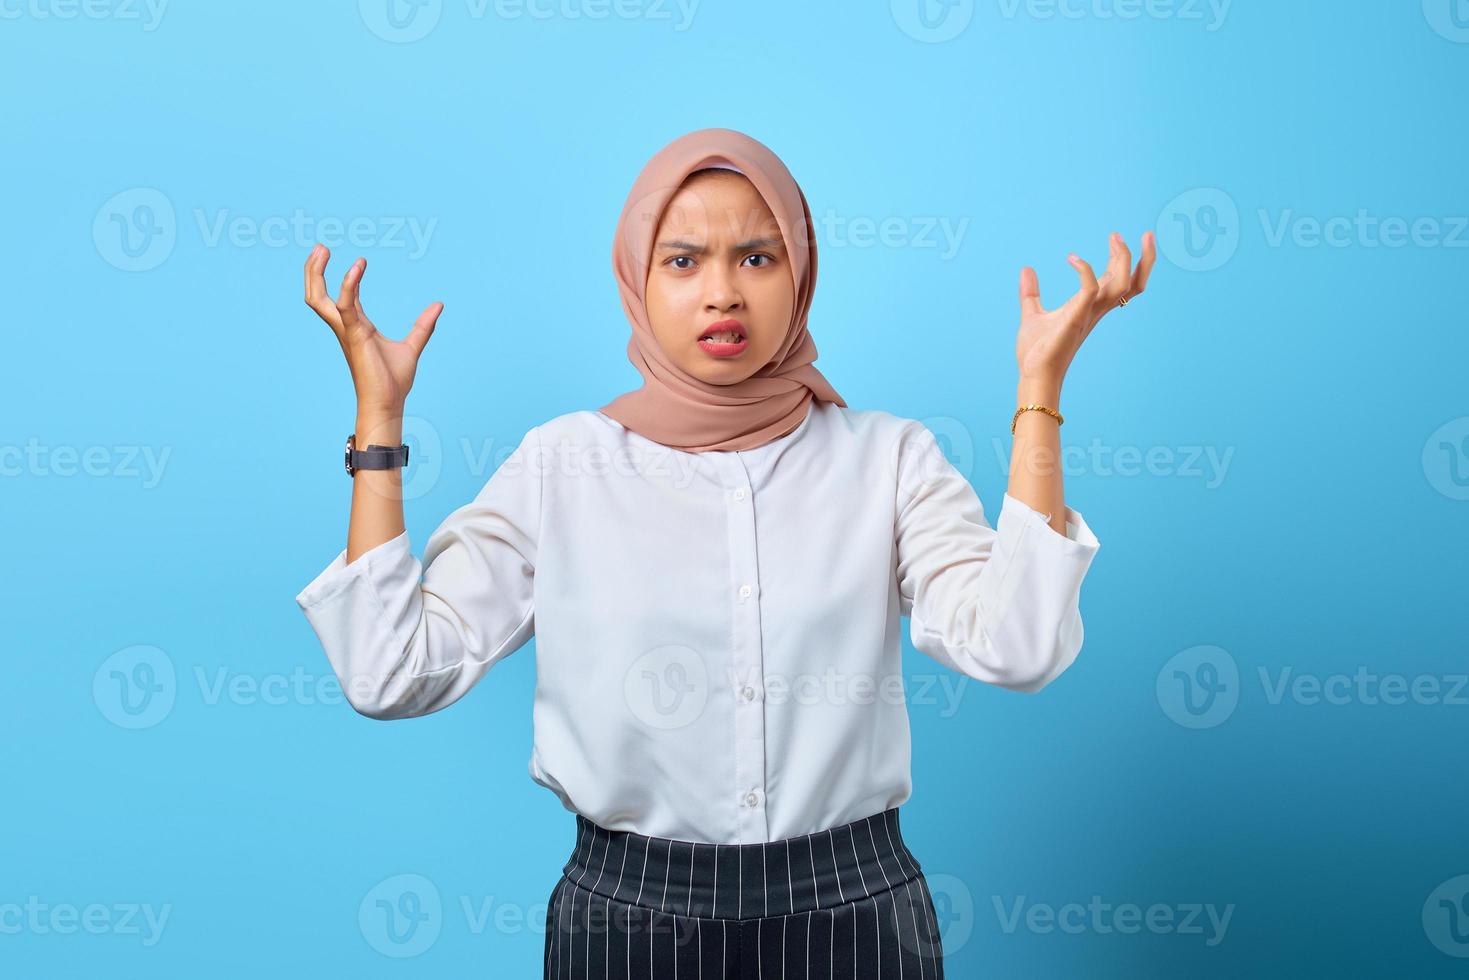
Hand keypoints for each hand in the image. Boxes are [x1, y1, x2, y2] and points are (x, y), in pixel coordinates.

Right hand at [303, 243, 442, 414]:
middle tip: (320, 247)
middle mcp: (346, 327)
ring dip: (316, 273)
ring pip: (318, 299)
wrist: (388, 403)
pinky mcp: (354, 335)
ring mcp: (347, 330)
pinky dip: (349, 284)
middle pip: (317, 296)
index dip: (346, 278)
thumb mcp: (412, 347)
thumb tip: (438, 306)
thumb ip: (423, 326)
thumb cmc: (394, 381)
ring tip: (322, 249)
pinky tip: (358, 266)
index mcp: (356, 327)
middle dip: (313, 271)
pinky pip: (345, 305)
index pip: (342, 297)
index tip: (356, 259)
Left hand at [1015, 231, 1155, 386]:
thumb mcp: (1033, 313)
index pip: (1122, 283)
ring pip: (1122, 285)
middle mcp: (1096, 310)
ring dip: (1123, 259)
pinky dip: (1085, 271)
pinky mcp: (1076, 317)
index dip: (1130, 262)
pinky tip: (1071, 258)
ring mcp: (1088, 313)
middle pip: (1134, 284)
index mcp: (1091, 308)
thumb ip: (1031, 292)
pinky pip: (1090, 289)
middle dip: (1144, 259)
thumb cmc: (1036, 351)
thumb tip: (1026, 269)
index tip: (1122, 238)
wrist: (1032, 374)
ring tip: (1115, 238)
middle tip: (1146, 234)